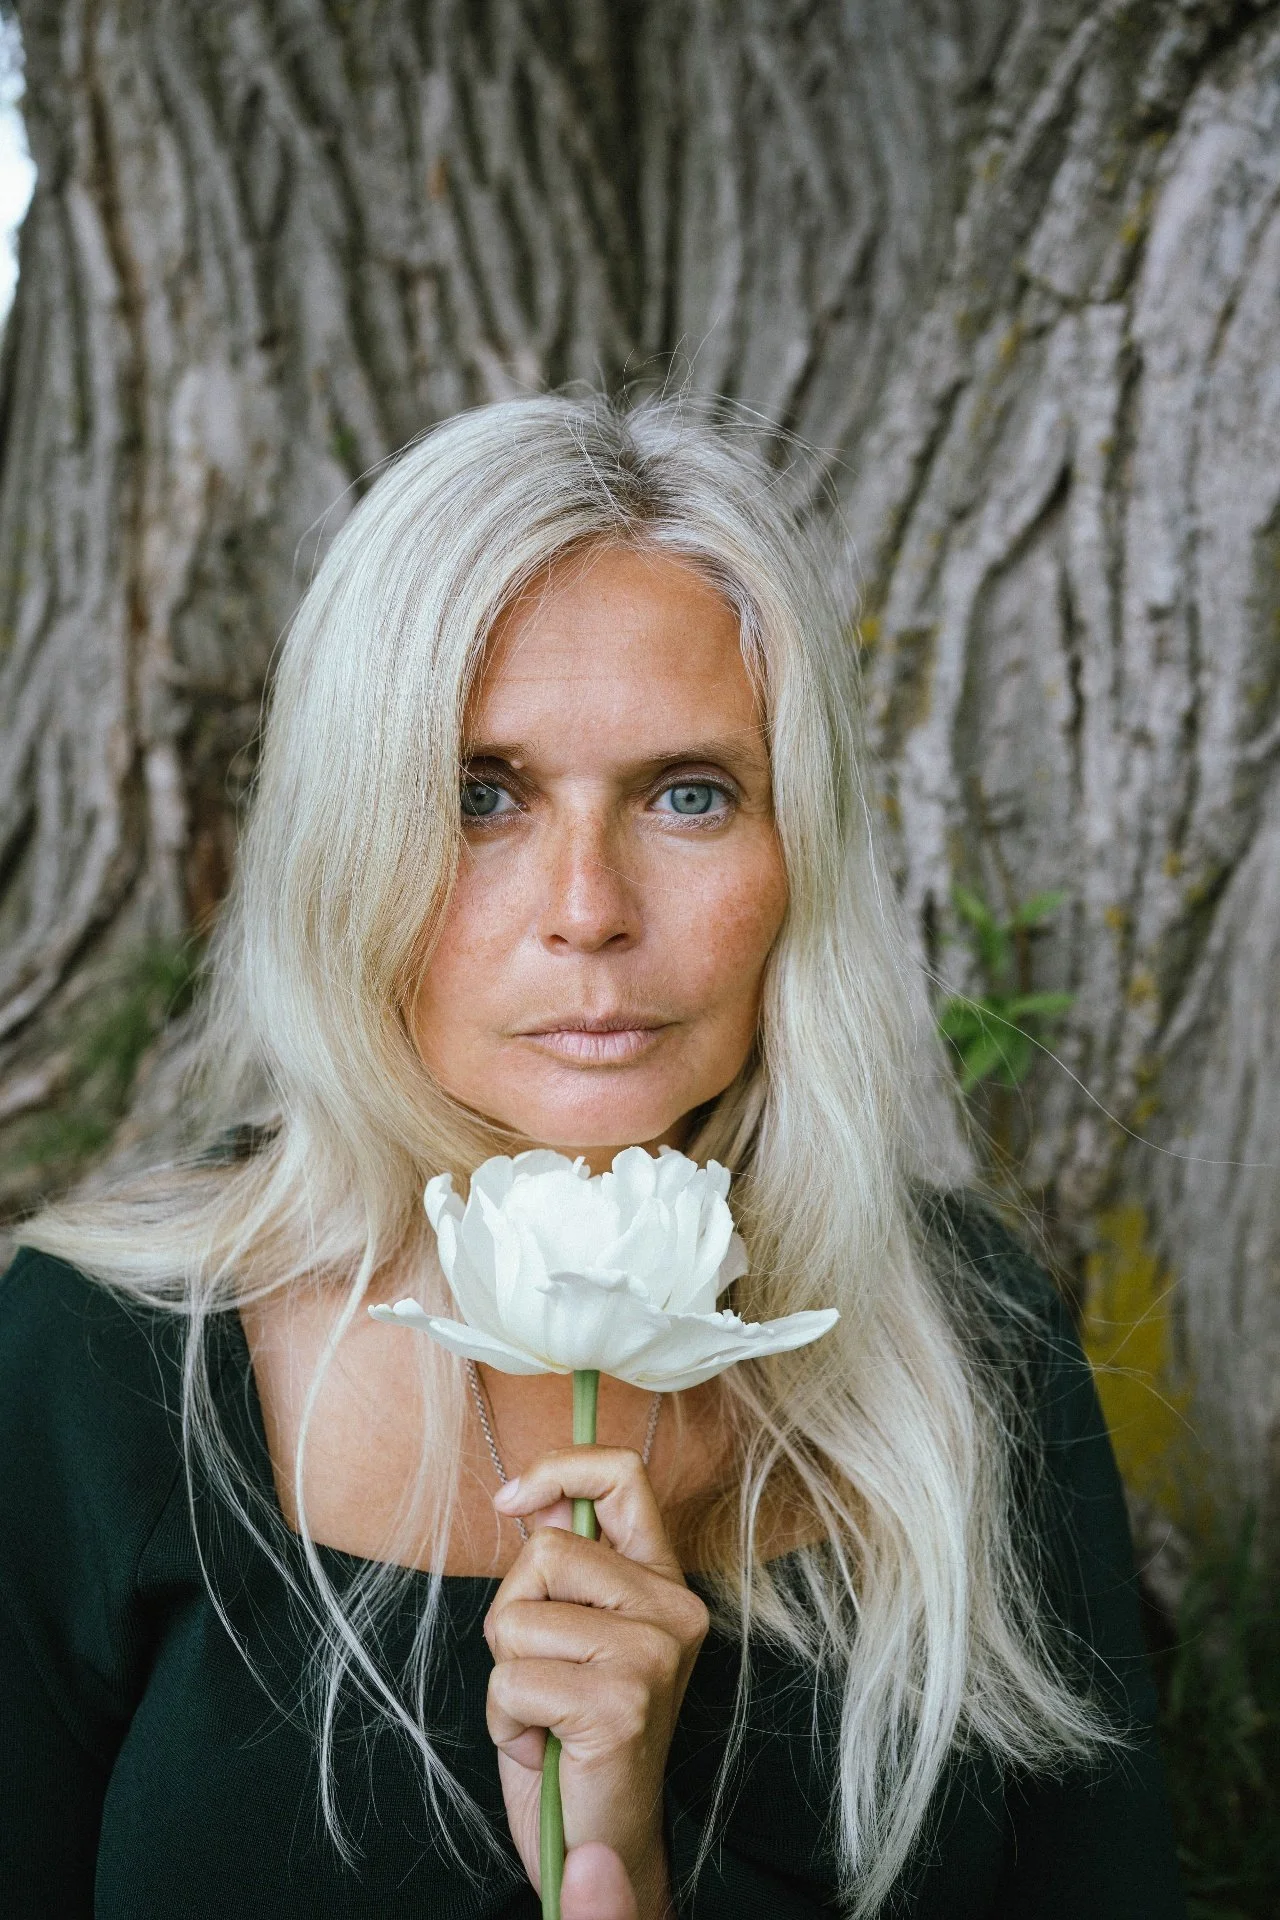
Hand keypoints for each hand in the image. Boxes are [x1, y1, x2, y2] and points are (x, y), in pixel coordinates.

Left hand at [483, 1446, 709, 1918]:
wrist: (598, 1842)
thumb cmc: (572, 1733)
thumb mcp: (567, 1632)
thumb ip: (562, 1566)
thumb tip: (527, 1495)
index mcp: (662, 1580)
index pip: (621, 1477)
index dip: (558, 1469)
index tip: (512, 1499)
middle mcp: (673, 1609)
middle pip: (544, 1551)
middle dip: (511, 1612)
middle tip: (541, 1671)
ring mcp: (653, 1655)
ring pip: (519, 1617)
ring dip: (505, 1672)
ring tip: (543, 1711)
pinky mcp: (622, 1703)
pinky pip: (512, 1678)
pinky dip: (505, 1717)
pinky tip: (542, 1745)